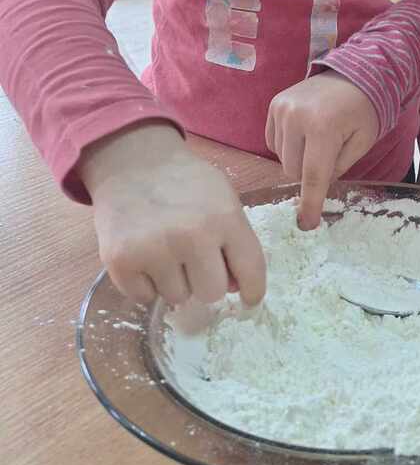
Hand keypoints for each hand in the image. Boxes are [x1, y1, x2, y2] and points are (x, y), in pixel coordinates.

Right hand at [80, 122, 265, 307]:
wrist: (130, 163)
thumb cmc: (184, 182)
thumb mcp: (222, 197)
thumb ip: (235, 238)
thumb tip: (235, 288)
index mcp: (224, 217)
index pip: (251, 269)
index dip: (253, 291)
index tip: (248, 301)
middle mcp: (192, 236)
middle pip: (212, 293)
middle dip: (205, 280)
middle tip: (192, 257)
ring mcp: (155, 250)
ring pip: (178, 297)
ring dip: (174, 281)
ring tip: (165, 249)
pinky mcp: (121, 262)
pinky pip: (145, 298)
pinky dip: (145, 284)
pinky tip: (144, 255)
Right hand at [265, 73, 379, 228]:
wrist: (355, 73)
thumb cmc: (364, 111)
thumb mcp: (361, 143)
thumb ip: (337, 169)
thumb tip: (315, 193)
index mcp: (323, 127)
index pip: (312, 176)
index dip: (309, 204)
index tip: (306, 225)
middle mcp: (296, 117)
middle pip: (293, 170)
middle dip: (309, 173)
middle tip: (329, 156)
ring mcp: (281, 108)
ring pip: (282, 158)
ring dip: (299, 159)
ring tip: (319, 140)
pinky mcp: (274, 105)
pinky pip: (273, 142)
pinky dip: (288, 146)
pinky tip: (305, 133)